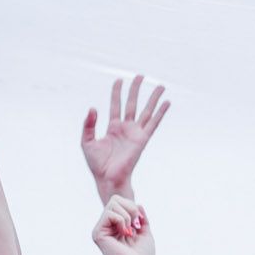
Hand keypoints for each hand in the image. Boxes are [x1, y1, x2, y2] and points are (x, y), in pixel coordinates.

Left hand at [81, 75, 168, 200]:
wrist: (107, 178)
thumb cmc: (96, 164)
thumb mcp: (87, 141)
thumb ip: (89, 124)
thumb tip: (94, 108)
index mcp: (113, 127)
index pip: (116, 105)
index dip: (117, 92)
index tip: (119, 80)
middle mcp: (126, 128)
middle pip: (132, 103)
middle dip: (136, 89)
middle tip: (141, 76)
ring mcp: (135, 133)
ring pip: (146, 111)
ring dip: (153, 98)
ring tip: (160, 86)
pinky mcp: (142, 140)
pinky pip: (153, 124)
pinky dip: (160, 113)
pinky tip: (166, 103)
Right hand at [92, 196, 154, 254]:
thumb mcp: (145, 233)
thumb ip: (141, 218)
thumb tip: (138, 203)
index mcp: (115, 226)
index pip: (120, 202)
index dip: (133, 208)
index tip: (139, 224)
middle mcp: (106, 226)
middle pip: (115, 199)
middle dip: (130, 208)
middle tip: (136, 225)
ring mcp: (100, 229)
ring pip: (113, 203)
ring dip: (127, 216)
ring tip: (129, 232)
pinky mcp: (98, 233)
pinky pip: (110, 213)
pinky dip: (122, 221)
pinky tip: (124, 233)